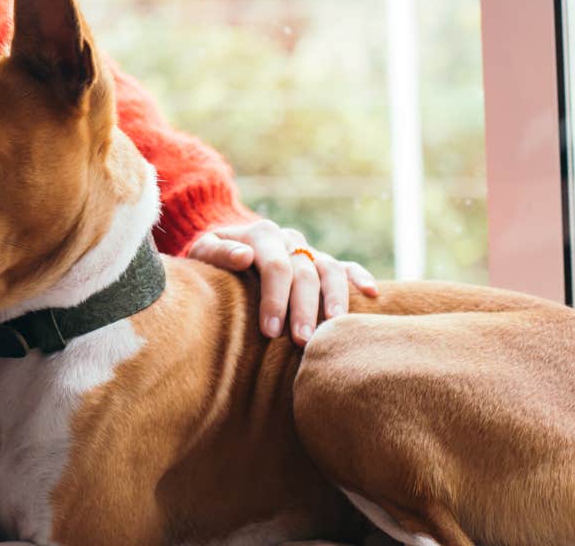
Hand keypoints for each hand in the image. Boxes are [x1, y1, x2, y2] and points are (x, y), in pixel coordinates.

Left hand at [186, 218, 377, 345]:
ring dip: (334, 299)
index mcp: (261, 234)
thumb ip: (219, 252)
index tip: (270, 331)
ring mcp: (307, 250)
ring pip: (329, 270)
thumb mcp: (203, 250)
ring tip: (335, 327)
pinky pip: (345, 266)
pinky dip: (359, 277)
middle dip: (303, 309)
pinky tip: (371, 293)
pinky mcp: (320, 261)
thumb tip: (244, 256)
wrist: (226, 245)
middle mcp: (288, 239)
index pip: (275, 266)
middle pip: (304, 274)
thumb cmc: (211, 258)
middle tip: (302, 341)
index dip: (274, 299)